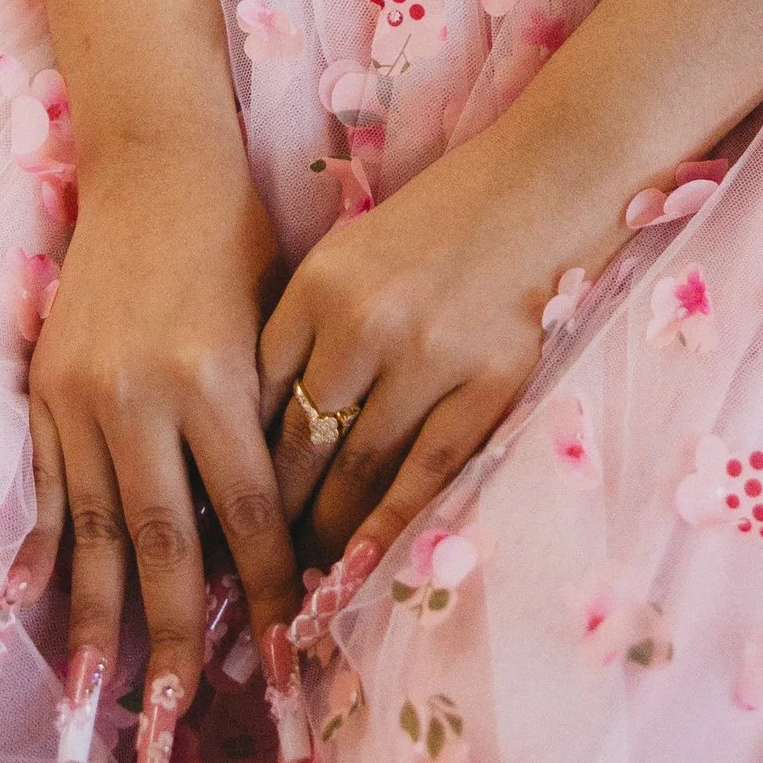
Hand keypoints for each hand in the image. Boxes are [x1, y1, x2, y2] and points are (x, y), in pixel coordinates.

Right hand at [10, 134, 297, 762]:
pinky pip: (42, 486)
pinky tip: (32, 609)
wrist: (156, 162)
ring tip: (96, 700)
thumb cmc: (237, 238)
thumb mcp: (274, 323)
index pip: (250, 515)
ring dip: (96, 623)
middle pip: (163, 543)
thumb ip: (268, 424)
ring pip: (91, 531)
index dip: (269, 595)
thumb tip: (278, 535)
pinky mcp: (44, 386)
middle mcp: (142, 395)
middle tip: (179, 722)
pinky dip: (40, 550)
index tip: (287, 660)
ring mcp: (82, 394)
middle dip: (175, 639)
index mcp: (214, 377)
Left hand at [261, 117, 611, 575]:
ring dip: (327, 533)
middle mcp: (363, 322)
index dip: (235, 463)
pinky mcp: (487, 382)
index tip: (223, 512)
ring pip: (356, 470)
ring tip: (307, 581)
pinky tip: (364, 567)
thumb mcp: (351, 256)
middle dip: (274, 517)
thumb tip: (266, 431)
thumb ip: (307, 331)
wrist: (539, 181)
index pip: (256, 397)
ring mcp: (427, 355)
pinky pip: (426, 472)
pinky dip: (391, 525)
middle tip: (256, 572)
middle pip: (299, 444)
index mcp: (319, 284)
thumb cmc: (438, 220)